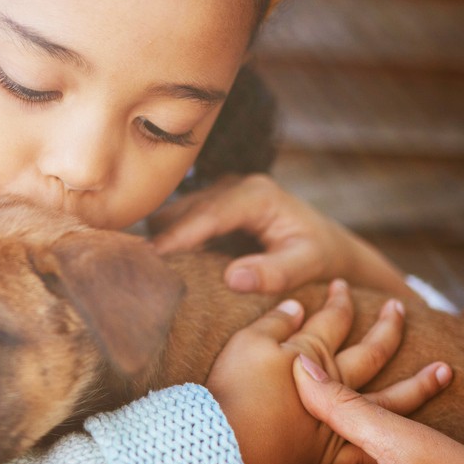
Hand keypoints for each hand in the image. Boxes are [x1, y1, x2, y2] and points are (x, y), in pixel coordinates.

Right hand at [149, 174, 410, 299]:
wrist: (329, 246)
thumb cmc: (322, 256)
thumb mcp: (308, 265)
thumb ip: (275, 272)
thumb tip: (233, 277)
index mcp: (256, 194)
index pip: (207, 214)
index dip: (177, 236)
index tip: (149, 258)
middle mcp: (234, 185)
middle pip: (182, 210)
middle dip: (160, 238)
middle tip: (134, 271)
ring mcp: (220, 192)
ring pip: (174, 213)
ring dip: (161, 238)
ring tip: (142, 270)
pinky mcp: (212, 206)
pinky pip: (179, 221)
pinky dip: (168, 241)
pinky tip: (160, 266)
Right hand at [206, 280, 451, 463]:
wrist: (228, 445)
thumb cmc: (233, 391)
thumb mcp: (246, 342)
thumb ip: (275, 321)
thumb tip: (298, 306)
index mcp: (312, 353)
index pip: (335, 318)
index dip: (341, 300)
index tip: (343, 286)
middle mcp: (334, 384)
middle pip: (371, 352)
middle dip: (388, 328)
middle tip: (399, 308)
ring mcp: (337, 422)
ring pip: (389, 399)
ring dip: (418, 384)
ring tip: (444, 371)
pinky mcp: (329, 456)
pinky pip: (370, 451)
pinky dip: (392, 444)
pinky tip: (413, 439)